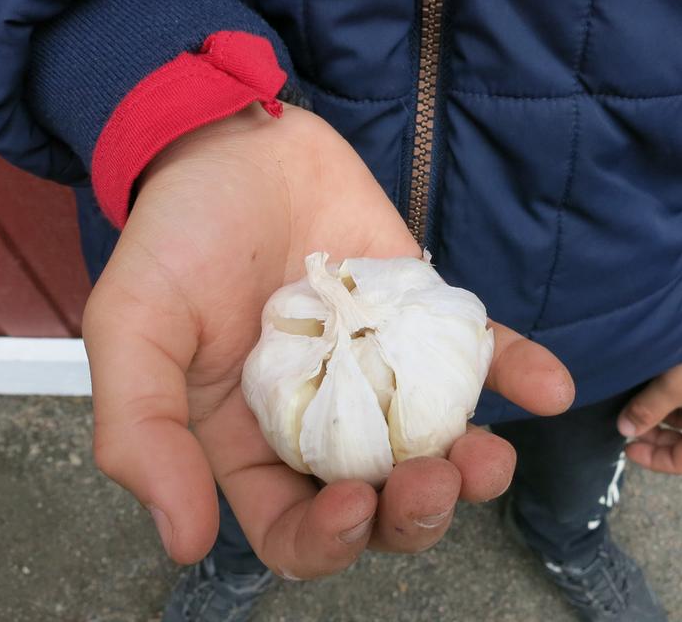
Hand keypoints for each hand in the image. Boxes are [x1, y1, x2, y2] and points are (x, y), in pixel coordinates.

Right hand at [82, 104, 574, 578]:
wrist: (233, 140)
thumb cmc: (176, 234)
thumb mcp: (132, 328)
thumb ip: (142, 433)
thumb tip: (184, 542)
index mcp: (249, 443)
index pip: (293, 530)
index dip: (328, 542)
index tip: (352, 504)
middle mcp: (323, 422)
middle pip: (380, 504)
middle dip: (414, 513)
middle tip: (432, 478)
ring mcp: (381, 372)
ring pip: (438, 448)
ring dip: (474, 470)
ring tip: (489, 457)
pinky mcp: (425, 319)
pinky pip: (482, 360)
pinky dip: (520, 375)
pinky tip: (549, 388)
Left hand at [617, 321, 681, 474]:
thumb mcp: (676, 383)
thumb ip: (648, 408)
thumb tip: (625, 429)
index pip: (680, 463)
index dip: (651, 459)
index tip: (626, 445)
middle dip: (656, 437)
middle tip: (630, 421)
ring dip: (667, 418)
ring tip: (644, 401)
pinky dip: (681, 403)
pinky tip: (667, 385)